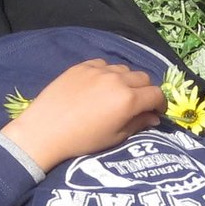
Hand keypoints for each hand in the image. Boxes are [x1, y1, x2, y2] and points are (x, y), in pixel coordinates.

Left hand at [0, 59, 162, 171]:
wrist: (44, 131)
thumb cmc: (82, 140)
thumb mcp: (115, 137)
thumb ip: (138, 124)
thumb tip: (153, 117)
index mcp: (128, 99)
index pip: (156, 94)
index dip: (160, 104)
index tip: (156, 113)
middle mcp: (117, 80)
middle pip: (143, 78)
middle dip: (145, 91)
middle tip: (138, 104)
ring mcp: (98, 70)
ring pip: (123, 69)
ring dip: (127, 80)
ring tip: (117, 94)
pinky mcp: (81, 66)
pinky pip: (103, 65)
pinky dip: (107, 73)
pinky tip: (99, 85)